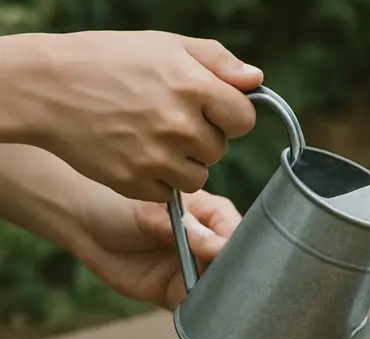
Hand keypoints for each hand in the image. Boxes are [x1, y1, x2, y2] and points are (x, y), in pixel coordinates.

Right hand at [11, 31, 261, 201]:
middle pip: (219, 149)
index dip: (228, 113)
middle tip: (165, 117)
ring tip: (150, 136)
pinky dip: (156, 180)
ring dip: (183, 162)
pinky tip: (134, 153)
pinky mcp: (135, 182)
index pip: (244, 119)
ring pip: (198, 176)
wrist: (45, 87)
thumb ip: (218, 62)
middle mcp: (179, 124)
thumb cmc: (109, 61)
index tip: (208, 107)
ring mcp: (157, 157)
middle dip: (201, 136)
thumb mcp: (165, 46)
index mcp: (194, 86)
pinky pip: (169, 193)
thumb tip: (256, 80)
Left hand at [77, 188, 240, 309]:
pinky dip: (199, 314)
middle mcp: (211, 244)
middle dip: (233, 278)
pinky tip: (197, 316)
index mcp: (212, 216)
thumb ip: (182, 228)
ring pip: (220, 290)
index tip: (224, 258)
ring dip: (217, 298)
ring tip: (209, 301)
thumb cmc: (117, 206)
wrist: (84, 227)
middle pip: (236, 266)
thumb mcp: (148, 212)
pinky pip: (197, 308)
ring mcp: (197, 271)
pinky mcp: (179, 294)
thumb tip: (216, 247)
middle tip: (218, 285)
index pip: (237, 235)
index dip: (236, 249)